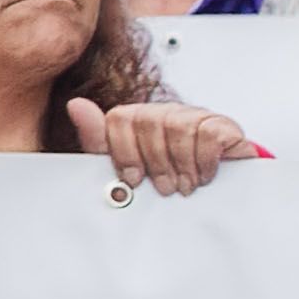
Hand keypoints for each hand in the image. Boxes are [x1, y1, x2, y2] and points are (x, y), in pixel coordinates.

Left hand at [67, 98, 254, 196]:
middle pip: (148, 122)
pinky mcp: (222, 125)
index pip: (119, 118)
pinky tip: (204, 175)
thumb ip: (99, 140)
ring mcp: (194, 116)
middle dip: (155, 162)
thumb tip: (75, 104)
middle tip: (164, 188)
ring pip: (178, 127)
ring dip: (181, 165)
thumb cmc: (168, 180)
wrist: (215, 194)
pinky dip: (205, 161)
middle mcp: (165, 112)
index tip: (133, 179)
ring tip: (184, 185)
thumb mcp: (126, 167)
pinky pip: (208, 134)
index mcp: (138, 120)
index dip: (124, 151)